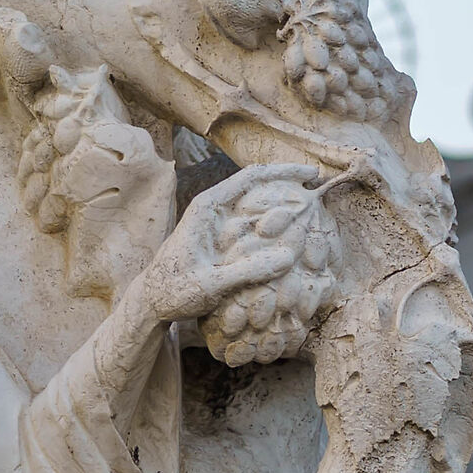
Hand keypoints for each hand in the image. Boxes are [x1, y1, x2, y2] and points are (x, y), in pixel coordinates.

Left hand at [136, 165, 328, 329]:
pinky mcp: (224, 239)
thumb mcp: (210, 285)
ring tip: (314, 212)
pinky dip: (275, 228)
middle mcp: (215, 208)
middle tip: (320, 190)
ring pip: (259, 205)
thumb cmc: (173, 291)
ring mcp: (220, 223)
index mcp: (208, 207)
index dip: (284, 172)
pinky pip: (255, 227)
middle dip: (290, 185)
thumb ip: (247, 271)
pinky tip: (294, 237)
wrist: (152, 300)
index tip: (312, 175)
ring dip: (285, 206)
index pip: (252, 176)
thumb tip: (290, 256)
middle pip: (259, 185)